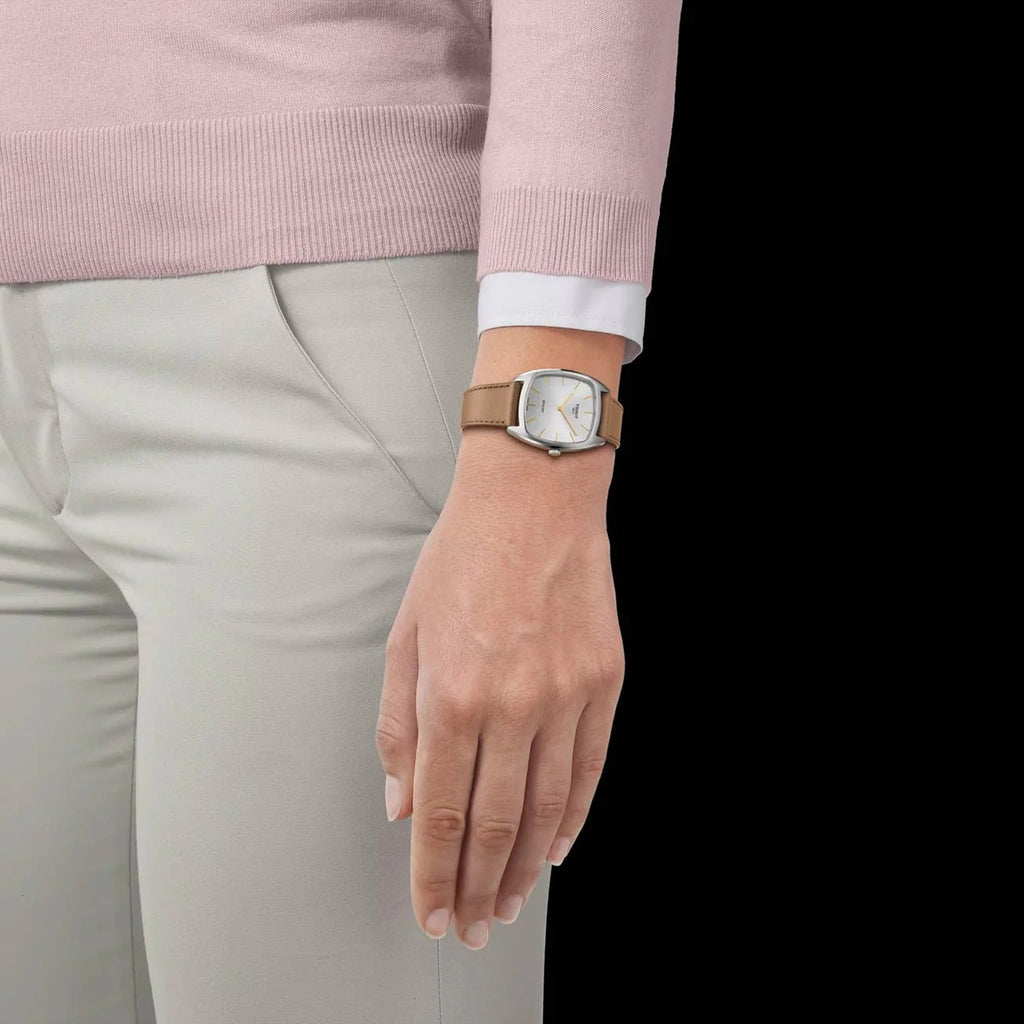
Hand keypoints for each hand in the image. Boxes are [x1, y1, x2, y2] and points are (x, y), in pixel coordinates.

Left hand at [375, 432, 624, 949]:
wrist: (534, 501)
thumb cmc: (462, 560)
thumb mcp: (405, 635)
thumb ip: (397, 724)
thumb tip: (401, 800)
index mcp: (452, 695)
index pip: (439, 815)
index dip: (433, 877)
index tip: (431, 914)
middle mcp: (512, 705)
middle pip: (493, 826)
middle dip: (477, 889)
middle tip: (471, 927)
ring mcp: (565, 696)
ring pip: (546, 810)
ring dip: (523, 867)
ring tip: (508, 902)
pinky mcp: (604, 684)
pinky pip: (589, 769)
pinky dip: (573, 818)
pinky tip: (555, 847)